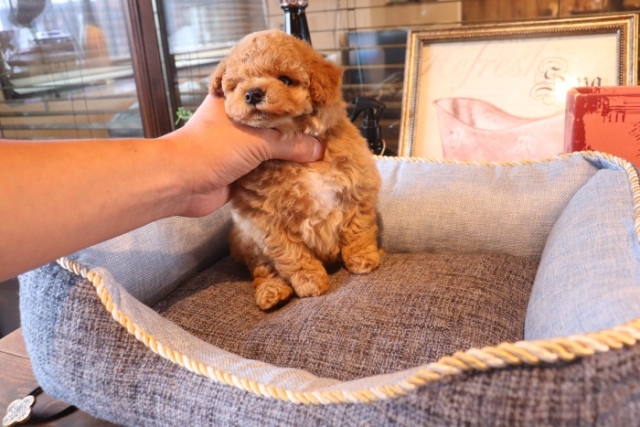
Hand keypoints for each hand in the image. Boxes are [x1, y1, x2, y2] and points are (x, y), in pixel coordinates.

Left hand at [163, 95, 323, 216]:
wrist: (179, 183)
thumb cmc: (211, 148)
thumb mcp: (256, 139)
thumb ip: (289, 143)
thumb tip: (319, 149)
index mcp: (237, 98)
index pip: (271, 89)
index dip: (294, 94)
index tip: (318, 99)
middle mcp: (238, 119)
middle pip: (273, 120)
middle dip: (296, 127)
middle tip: (323, 128)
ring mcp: (237, 144)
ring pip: (270, 145)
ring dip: (289, 152)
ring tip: (318, 151)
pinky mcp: (238, 169)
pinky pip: (266, 168)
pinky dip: (281, 171)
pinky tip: (302, 172)